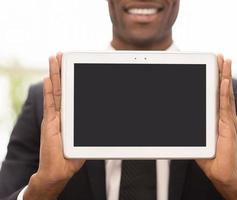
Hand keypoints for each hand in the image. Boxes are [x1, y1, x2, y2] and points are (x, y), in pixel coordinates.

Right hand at [24, 53, 84, 199]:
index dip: (72, 78)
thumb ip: (94, 127)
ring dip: (54, 75)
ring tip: (53, 59)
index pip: (72, 92)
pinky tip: (49, 78)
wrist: (59, 169)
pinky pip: (50, 104)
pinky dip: (49, 91)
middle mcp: (62, 112)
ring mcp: (55, 116)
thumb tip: (111, 119)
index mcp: (71, 114)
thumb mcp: (88, 137)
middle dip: (61, 71)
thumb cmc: (73, 155)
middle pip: (62, 87)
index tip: (74, 65)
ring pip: (56, 91)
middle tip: (60, 55)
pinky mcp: (49, 122)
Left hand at [196, 55, 236, 199]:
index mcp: (219, 116)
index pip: (217, 94)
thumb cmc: (210, 156)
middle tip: (222, 57)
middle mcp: (225, 115)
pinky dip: (224, 93)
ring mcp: (228, 120)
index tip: (215, 66)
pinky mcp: (229, 126)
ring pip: (226, 94)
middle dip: (222, 73)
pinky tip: (224, 81)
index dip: (217, 80)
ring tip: (226, 62)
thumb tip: (177, 116)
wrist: (221, 172)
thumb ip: (191, 126)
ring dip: (225, 77)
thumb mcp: (198, 136)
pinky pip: (225, 107)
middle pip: (223, 90)